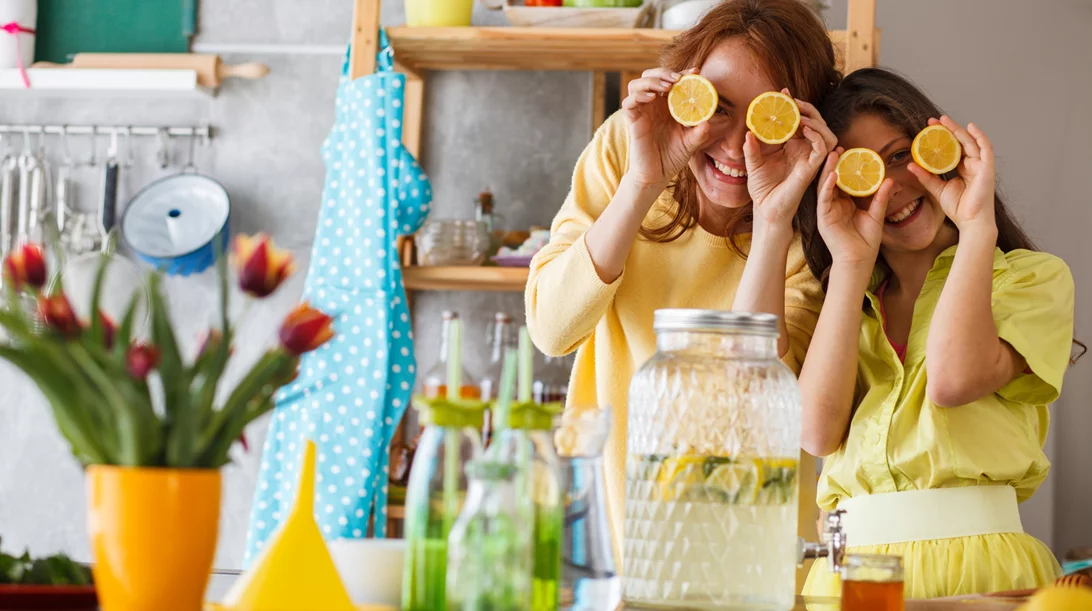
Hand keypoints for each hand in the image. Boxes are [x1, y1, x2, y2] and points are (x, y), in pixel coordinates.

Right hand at [622, 67, 711, 189]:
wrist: (657, 175)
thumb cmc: (673, 157)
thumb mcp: (692, 143)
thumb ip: (700, 132)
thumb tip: (708, 122)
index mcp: (667, 105)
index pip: (671, 80)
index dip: (682, 72)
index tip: (695, 71)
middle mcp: (653, 105)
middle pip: (651, 75)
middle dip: (664, 72)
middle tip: (678, 79)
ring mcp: (641, 111)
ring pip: (636, 84)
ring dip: (651, 81)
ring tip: (666, 87)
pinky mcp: (632, 121)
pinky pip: (628, 102)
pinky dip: (639, 95)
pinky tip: (652, 98)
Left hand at [745, 91, 836, 230]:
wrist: (765, 209)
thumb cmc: (762, 188)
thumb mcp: (753, 163)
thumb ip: (752, 147)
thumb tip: (748, 131)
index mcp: (792, 146)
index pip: (798, 120)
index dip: (794, 105)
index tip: (783, 92)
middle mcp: (804, 150)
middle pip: (815, 122)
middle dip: (807, 108)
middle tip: (791, 100)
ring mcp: (810, 159)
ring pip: (826, 133)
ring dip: (816, 120)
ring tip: (800, 115)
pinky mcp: (812, 168)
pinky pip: (823, 148)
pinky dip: (817, 135)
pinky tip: (804, 129)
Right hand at [817, 148, 893, 265]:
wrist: (859, 260)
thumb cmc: (866, 241)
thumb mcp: (876, 215)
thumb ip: (880, 198)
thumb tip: (890, 180)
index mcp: (845, 204)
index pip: (844, 181)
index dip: (846, 167)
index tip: (851, 152)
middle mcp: (834, 205)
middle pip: (832, 180)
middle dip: (835, 164)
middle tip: (839, 148)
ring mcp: (827, 211)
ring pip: (825, 186)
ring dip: (828, 170)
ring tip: (832, 155)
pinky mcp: (823, 218)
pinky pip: (823, 199)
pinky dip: (827, 187)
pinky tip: (832, 175)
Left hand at [908, 116, 996, 233]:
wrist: (970, 222)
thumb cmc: (958, 208)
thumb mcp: (937, 189)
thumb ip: (926, 177)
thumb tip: (910, 164)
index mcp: (962, 169)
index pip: (951, 149)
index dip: (941, 138)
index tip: (927, 129)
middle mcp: (972, 164)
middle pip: (960, 142)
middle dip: (947, 130)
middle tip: (932, 121)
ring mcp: (981, 165)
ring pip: (970, 142)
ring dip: (957, 129)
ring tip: (944, 120)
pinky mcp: (987, 168)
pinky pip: (985, 148)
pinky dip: (979, 136)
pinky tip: (970, 127)